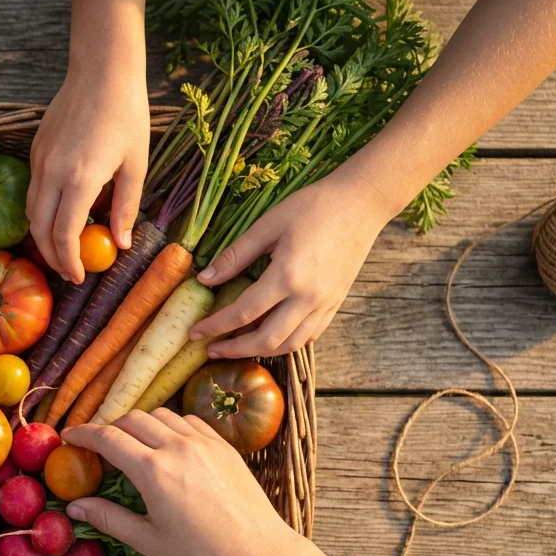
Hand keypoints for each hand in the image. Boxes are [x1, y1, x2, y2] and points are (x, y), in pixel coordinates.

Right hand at [27, 70, 148, 282]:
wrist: (101, 70)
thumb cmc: (126, 114)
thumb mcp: (136, 165)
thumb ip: (126, 208)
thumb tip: (122, 244)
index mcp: (80, 178)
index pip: (64, 235)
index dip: (69, 262)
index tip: (80, 277)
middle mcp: (52, 172)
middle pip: (39, 229)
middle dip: (52, 256)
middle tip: (70, 271)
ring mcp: (40, 160)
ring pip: (32, 211)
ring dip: (44, 235)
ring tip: (65, 247)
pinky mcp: (37, 150)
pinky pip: (35, 189)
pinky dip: (44, 210)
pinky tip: (64, 213)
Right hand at [61, 409, 297, 555]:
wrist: (259, 552)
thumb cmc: (201, 553)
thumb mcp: (148, 540)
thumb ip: (108, 518)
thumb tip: (73, 506)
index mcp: (153, 471)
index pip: (108, 438)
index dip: (83, 434)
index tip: (70, 437)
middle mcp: (177, 447)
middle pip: (132, 418)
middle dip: (110, 427)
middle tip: (101, 446)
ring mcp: (203, 442)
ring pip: (161, 414)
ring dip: (141, 423)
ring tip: (135, 445)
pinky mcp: (223, 445)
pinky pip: (188, 421)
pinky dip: (170, 426)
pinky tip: (169, 446)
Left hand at [189, 170, 394, 357]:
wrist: (361, 204)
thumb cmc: (313, 207)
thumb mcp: (268, 225)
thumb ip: (235, 255)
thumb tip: (205, 279)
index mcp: (288, 276)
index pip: (243, 313)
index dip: (215, 326)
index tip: (194, 332)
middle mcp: (308, 297)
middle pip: (266, 340)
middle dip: (234, 349)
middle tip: (210, 348)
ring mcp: (325, 304)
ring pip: (290, 344)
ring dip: (260, 351)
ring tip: (236, 347)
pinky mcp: (336, 303)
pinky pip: (309, 335)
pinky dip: (286, 342)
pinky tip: (269, 336)